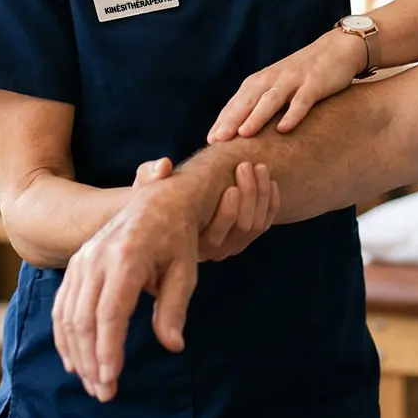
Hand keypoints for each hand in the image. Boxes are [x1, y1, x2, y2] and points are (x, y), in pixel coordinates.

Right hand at [52, 176, 200, 401]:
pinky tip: (76, 360)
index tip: (113, 379)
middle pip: (84, 320)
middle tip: (105, 392)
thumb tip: (173, 346)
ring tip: (93, 383)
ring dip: (77, 354)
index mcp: (128, 257)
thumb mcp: (185, 270)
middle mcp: (98, 258)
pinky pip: (62, 306)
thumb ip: (174, 308)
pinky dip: (65, 337)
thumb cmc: (178, 237)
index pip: (110, 313)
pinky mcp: (76, 264)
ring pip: (68, 316)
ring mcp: (83, 260)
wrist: (159, 200)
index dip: (108, 350)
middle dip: (92, 361)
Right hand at [134, 157, 278, 260]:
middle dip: (249, 195)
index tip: (231, 187)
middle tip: (247, 165)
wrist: (165, 205)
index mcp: (186, 245)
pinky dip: (271, 202)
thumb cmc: (151, 196)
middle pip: (241, 229)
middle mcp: (210, 252)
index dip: (227, 213)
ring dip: (262, 194)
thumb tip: (164, 166)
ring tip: (259, 166)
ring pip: (256, 226)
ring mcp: (229, 245)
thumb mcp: (146, 185)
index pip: (216, 237)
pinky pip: (264, 223)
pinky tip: (270, 180)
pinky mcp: (242, 235)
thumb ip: (150, 174)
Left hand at [207, 27, 366, 141]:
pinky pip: (302, 100)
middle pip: (249, 100)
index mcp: (262, 80)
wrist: (338, 48)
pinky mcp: (315, 84)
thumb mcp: (280, 84)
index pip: (238, 101)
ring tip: (244, 134)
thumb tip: (244, 131)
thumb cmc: (306, 72)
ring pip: (272, 99)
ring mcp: (294, 80)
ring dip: (257, 116)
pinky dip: (292, 114)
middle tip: (217, 140)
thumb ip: (263, 101)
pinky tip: (284, 129)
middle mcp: (274, 78)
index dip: (224, 119)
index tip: (210, 140)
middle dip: (232, 119)